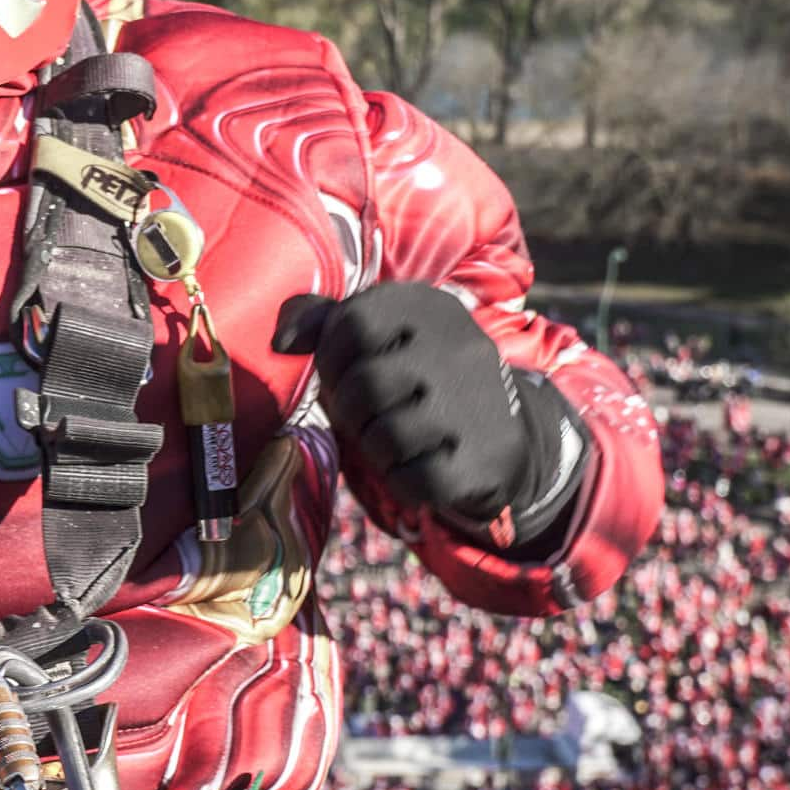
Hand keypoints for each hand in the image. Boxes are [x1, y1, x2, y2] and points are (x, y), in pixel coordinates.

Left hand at [272, 283, 581, 541]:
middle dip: (350, 412)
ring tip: (393, 442)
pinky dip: (403, 481)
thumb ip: (326, 323)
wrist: (506, 435)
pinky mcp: (486, 457)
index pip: (353, 321)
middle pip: (365, 384)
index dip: (332, 358)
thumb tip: (282, 342)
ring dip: (376, 449)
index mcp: (429, 307)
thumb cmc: (420, 382)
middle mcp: (461, 346)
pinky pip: (413, 478)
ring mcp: (479, 402)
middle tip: (365, 419)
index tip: (343, 375)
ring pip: (387, 436)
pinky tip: (419, 468)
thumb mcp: (382, 337)